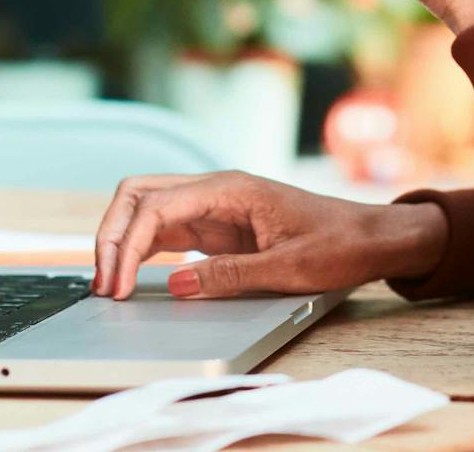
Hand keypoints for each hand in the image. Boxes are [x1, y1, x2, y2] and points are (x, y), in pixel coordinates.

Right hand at [89, 171, 447, 299]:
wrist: (371, 237)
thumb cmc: (338, 244)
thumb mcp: (288, 269)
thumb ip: (230, 276)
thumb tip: (174, 285)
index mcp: (231, 189)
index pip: (156, 205)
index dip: (127, 244)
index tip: (116, 285)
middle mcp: (215, 190)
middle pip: (139, 195)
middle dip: (111, 233)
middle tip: (102, 282)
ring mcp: (214, 205)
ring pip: (147, 209)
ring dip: (122, 241)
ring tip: (108, 284)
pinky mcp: (216, 225)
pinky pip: (166, 228)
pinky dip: (141, 248)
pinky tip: (131, 275)